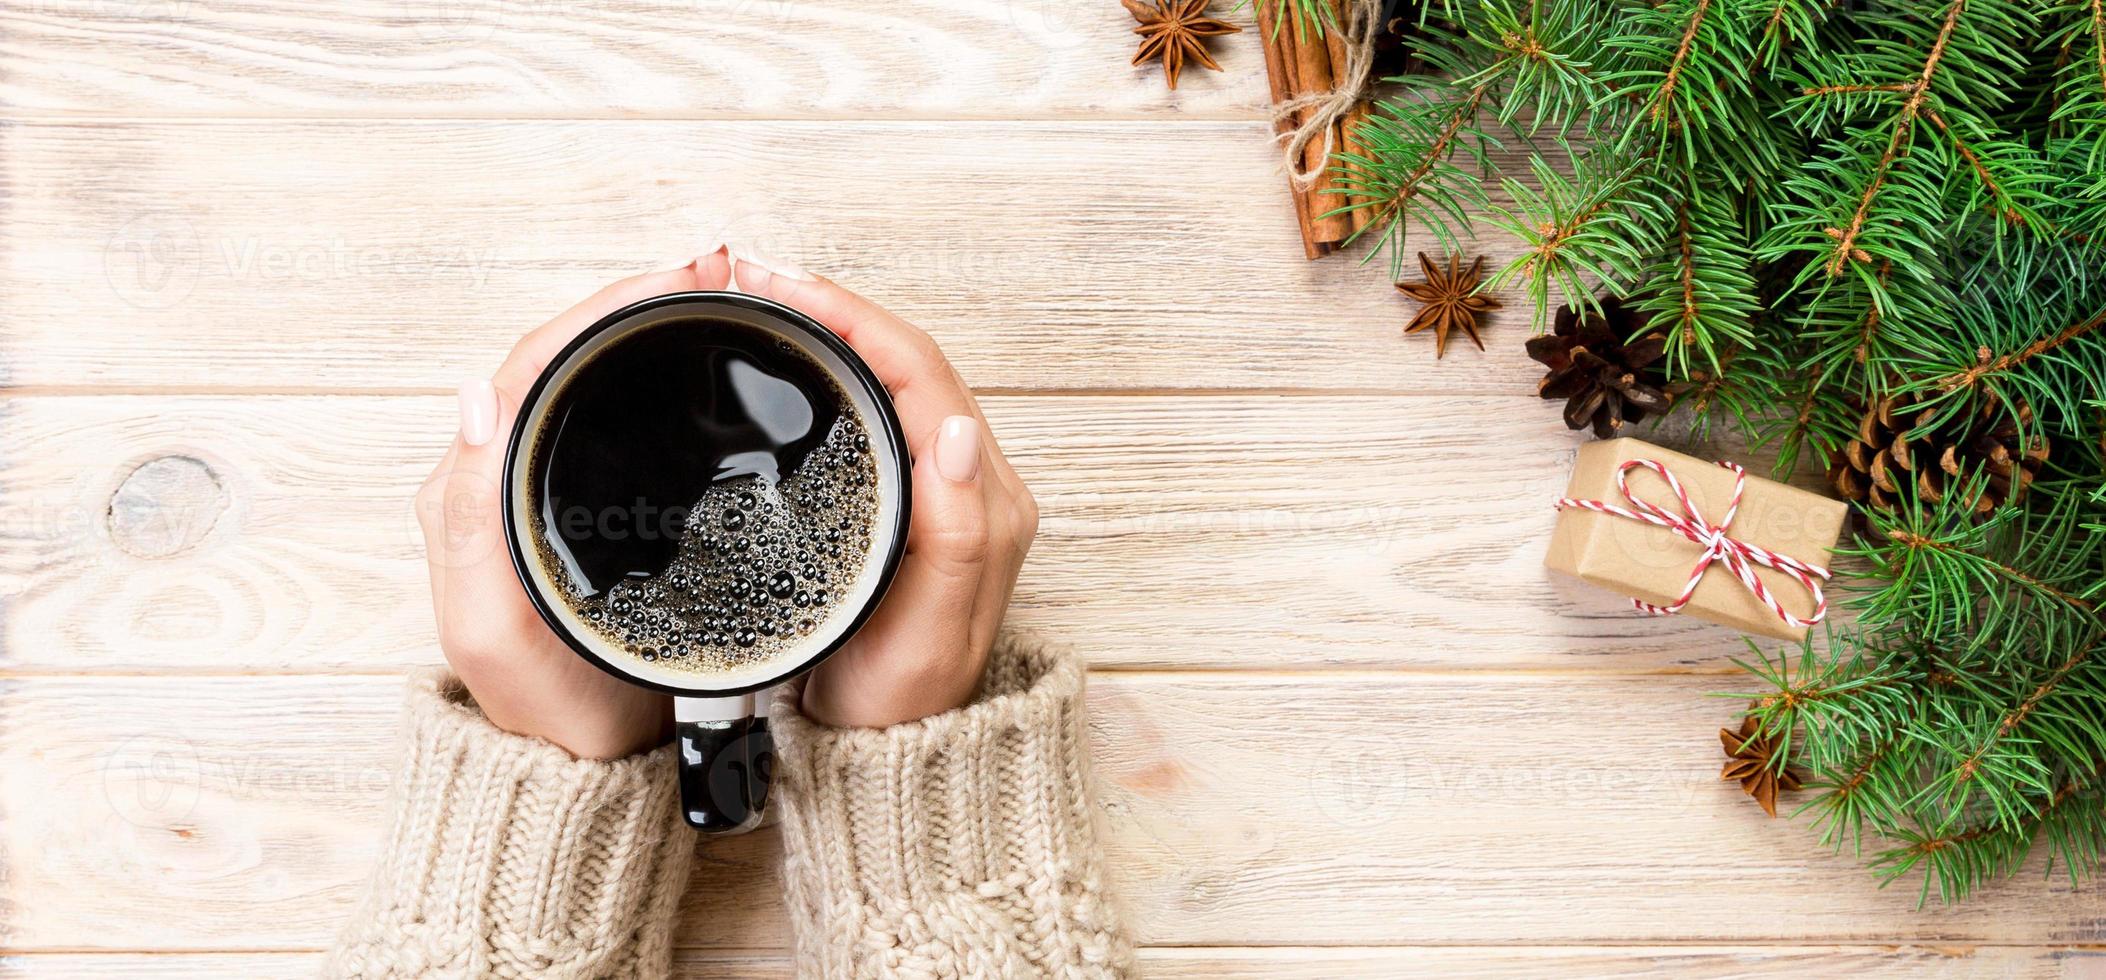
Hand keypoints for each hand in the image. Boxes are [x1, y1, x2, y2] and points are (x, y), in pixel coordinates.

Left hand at [414, 251, 739, 758]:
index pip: (531, 364)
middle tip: (713, 267)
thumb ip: (470, 516)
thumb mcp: (490, 623)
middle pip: (563, 353)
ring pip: (590, 375)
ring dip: (647, 322)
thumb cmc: (541, 704)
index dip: (601, 308)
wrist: (585, 767)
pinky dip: (655, 367)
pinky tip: (698, 353)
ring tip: (714, 288)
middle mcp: (502, 474)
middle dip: (635, 297)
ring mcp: (548, 487)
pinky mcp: (590, 505)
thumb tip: (474, 397)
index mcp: (472, 487)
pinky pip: (615, 413)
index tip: (672, 279)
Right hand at [731, 250, 1038, 727]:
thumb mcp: (930, 630)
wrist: (891, 755)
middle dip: (836, 306)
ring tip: (767, 298)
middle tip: (757, 276)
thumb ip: (955, 532)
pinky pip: (880, 407)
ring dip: (835, 328)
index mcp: (984, 501)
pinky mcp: (912, 501)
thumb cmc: (905, 701)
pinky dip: (835, 366)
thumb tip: (951, 427)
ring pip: (894, 377)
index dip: (854, 318)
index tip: (785, 288)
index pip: (921, 374)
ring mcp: (943, 489)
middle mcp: (972, 483)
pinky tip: (791, 356)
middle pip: (908, 360)